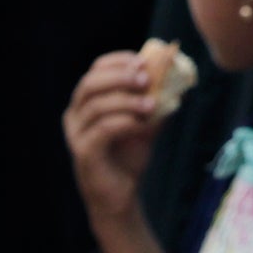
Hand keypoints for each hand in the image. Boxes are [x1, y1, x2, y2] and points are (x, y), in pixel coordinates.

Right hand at [63, 52, 162, 233]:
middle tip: (145, 78)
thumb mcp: (145, 120)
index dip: (118, 61)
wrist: (121, 193)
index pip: (96, 69)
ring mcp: (76, 134)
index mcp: (87, 101)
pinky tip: (142, 124)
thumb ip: (155, 99)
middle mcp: (75, 114)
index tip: (142, 60)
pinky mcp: (83, 152)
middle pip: (90, 83)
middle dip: (119, 76)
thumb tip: (177, 79)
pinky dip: (125, 122)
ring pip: (97, 105)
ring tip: (151, 105)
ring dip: (127, 101)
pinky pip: (102, 129)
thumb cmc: (130, 153)